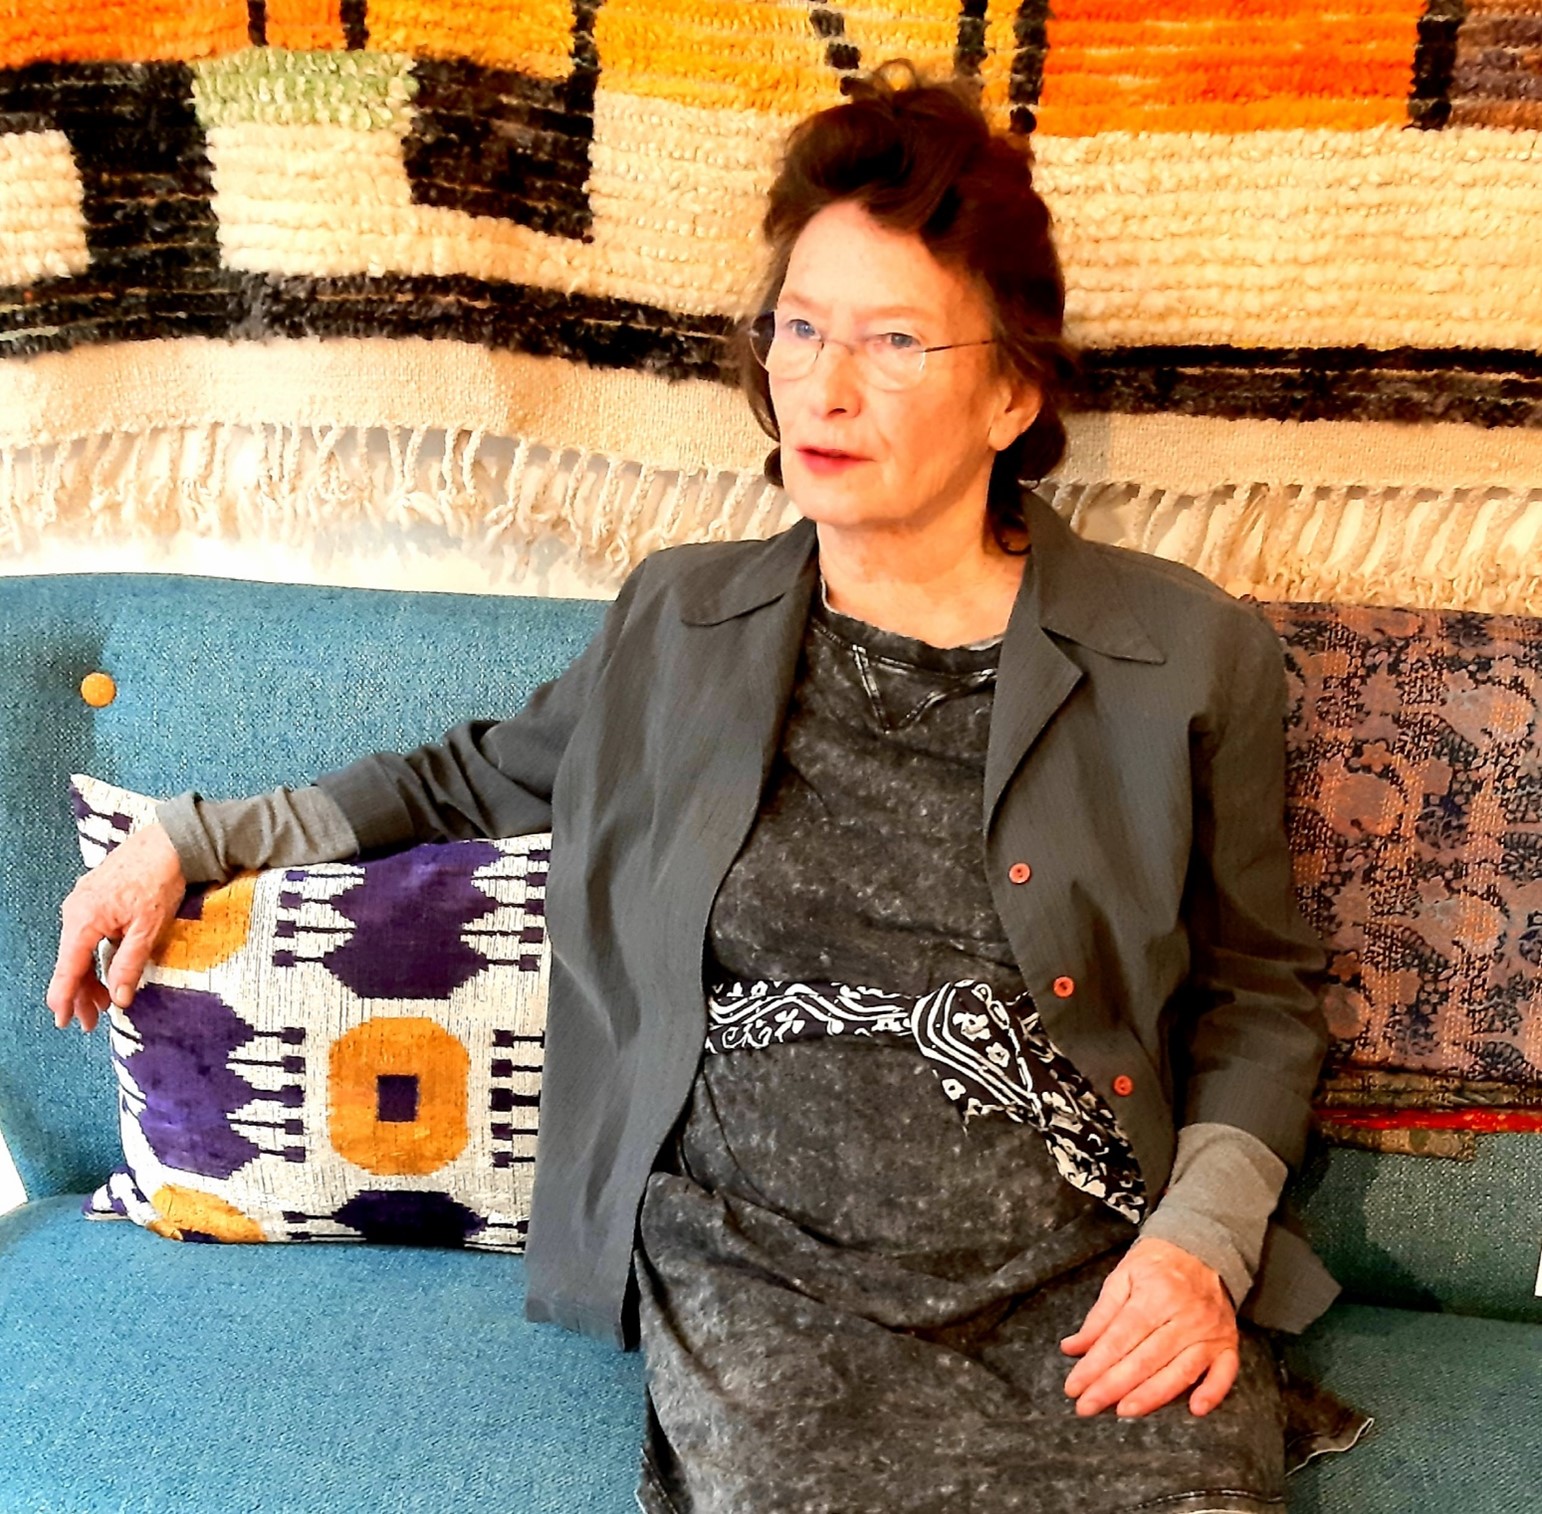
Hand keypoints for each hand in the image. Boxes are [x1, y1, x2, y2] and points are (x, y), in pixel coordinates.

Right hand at [47, 823, 186, 1032]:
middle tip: (92, 1021)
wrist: (169, 841)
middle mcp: (75, 911)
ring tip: (104, 1000)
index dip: (65, 998)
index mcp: (84, 920)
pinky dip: (94, 954)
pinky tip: (105, 968)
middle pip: (72, 962)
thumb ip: (129, 964)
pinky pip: (86, 933)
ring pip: (79, 949)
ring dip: (90, 975)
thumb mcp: (148, 929)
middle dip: (81, 993)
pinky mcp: (93, 896)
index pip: (68, 969)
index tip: (63, 1021)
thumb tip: (119, 998)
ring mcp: (82, 901)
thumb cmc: (160, 880)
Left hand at [1060, 1235, 1238, 1419]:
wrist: (1201, 1248)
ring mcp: (1209, 1333)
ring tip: (1123, 1411)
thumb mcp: (1121, 1277)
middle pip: (1145, 1359)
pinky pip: (1225, 1374)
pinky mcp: (1228, 1344)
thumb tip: (1072, 1348)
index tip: (1073, 1387)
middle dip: (1112, 1387)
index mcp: (1153, 1296)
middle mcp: (1183, 1317)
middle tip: (1086, 1407)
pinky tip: (1195, 1409)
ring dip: (1152, 1396)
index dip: (1094, 1366)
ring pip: (1180, 1372)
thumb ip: (1099, 1316)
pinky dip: (1212, 1393)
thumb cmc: (1156, 1265)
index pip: (1119, 1339)